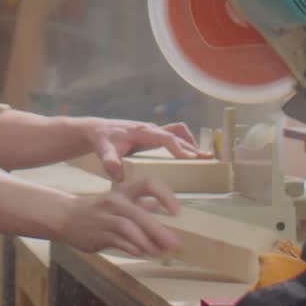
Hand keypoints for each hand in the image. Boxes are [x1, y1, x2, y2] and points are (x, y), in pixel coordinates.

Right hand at [57, 178, 182, 256]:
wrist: (66, 216)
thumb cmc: (99, 210)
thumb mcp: (120, 202)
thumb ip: (142, 207)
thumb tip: (166, 213)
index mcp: (124, 191)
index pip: (149, 184)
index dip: (165, 195)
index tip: (177, 212)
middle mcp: (115, 201)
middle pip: (139, 213)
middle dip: (158, 229)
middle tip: (174, 243)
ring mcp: (105, 218)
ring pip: (128, 228)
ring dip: (146, 242)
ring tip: (159, 252)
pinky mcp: (98, 234)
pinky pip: (117, 241)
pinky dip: (132, 248)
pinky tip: (141, 253)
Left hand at [79, 119, 210, 180]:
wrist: (98, 130)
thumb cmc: (102, 139)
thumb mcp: (103, 150)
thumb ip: (110, 162)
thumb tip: (118, 176)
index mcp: (142, 131)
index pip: (166, 138)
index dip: (180, 148)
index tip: (191, 160)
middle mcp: (151, 129)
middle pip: (178, 135)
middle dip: (193, 148)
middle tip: (208, 162)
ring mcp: (153, 131)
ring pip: (179, 133)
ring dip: (192, 144)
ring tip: (205, 158)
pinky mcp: (153, 135)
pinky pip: (175, 135)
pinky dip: (186, 142)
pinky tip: (190, 155)